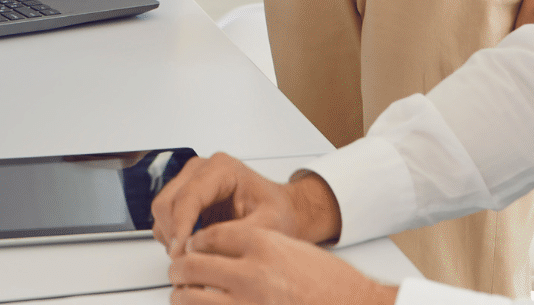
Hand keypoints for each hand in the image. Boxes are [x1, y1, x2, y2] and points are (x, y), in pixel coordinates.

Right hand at [152, 154, 339, 254]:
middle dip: (173, 234)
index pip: (189, 196)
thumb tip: (202, 247)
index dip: (180, 227)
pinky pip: (165, 217)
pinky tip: (193, 246)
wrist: (281, 209)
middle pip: (167, 202)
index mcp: (222, 168)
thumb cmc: (277, 211)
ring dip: (171, 236)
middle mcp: (201, 169)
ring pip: (161, 210)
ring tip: (194, 255)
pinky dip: (173, 235)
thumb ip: (235, 234)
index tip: (181, 252)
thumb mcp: (267, 225)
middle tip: (187, 262)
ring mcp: (189, 180)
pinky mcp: (184, 195)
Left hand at [168, 221, 395, 304]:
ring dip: (181, 295)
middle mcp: (251, 274)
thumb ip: (254, 246)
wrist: (355, 304)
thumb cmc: (330, 282)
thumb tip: (219, 251)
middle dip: (179, 268)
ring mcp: (247, 304)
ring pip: (192, 297)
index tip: (191, 245)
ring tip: (181, 293)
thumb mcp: (290, 248)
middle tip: (177, 270)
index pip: (210, 236)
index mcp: (262, 245)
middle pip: (193, 264)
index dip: (194, 241)